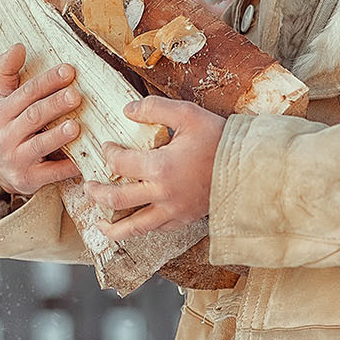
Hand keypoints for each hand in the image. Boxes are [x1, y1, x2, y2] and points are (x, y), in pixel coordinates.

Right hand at [0, 43, 82, 196]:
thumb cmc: (8, 125)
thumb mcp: (1, 99)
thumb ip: (7, 72)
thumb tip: (17, 46)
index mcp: (1, 112)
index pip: (24, 93)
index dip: (46, 82)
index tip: (69, 70)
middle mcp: (5, 135)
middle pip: (32, 117)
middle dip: (54, 106)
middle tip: (76, 95)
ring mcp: (17, 159)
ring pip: (39, 146)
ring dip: (57, 137)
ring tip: (76, 126)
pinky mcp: (29, 179)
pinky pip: (50, 173)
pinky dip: (67, 168)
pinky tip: (83, 160)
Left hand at [85, 96, 226, 241]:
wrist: (251, 167)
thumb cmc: (220, 139)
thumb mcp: (188, 114)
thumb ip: (154, 108)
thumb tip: (126, 109)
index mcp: (160, 167)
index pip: (119, 163)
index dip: (107, 154)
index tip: (105, 148)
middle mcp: (162, 194)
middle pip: (117, 199)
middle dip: (97, 193)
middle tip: (88, 187)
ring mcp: (174, 212)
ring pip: (134, 228)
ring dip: (112, 227)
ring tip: (99, 224)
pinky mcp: (185, 220)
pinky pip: (157, 230)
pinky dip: (140, 229)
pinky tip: (134, 224)